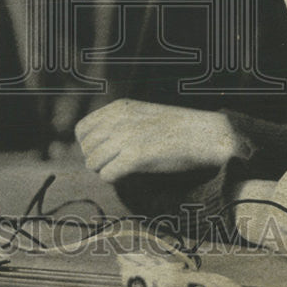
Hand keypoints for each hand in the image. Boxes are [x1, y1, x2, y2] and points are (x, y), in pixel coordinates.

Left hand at [75, 99, 240, 181]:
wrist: (204, 134)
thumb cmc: (177, 128)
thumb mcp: (143, 113)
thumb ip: (119, 122)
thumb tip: (96, 145)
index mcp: (119, 107)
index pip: (82, 129)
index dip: (88, 146)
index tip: (102, 153)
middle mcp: (118, 120)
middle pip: (86, 149)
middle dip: (97, 161)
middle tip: (115, 165)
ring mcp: (125, 137)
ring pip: (93, 164)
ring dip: (106, 170)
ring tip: (125, 170)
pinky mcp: (134, 157)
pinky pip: (107, 175)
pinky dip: (116, 179)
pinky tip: (131, 175)